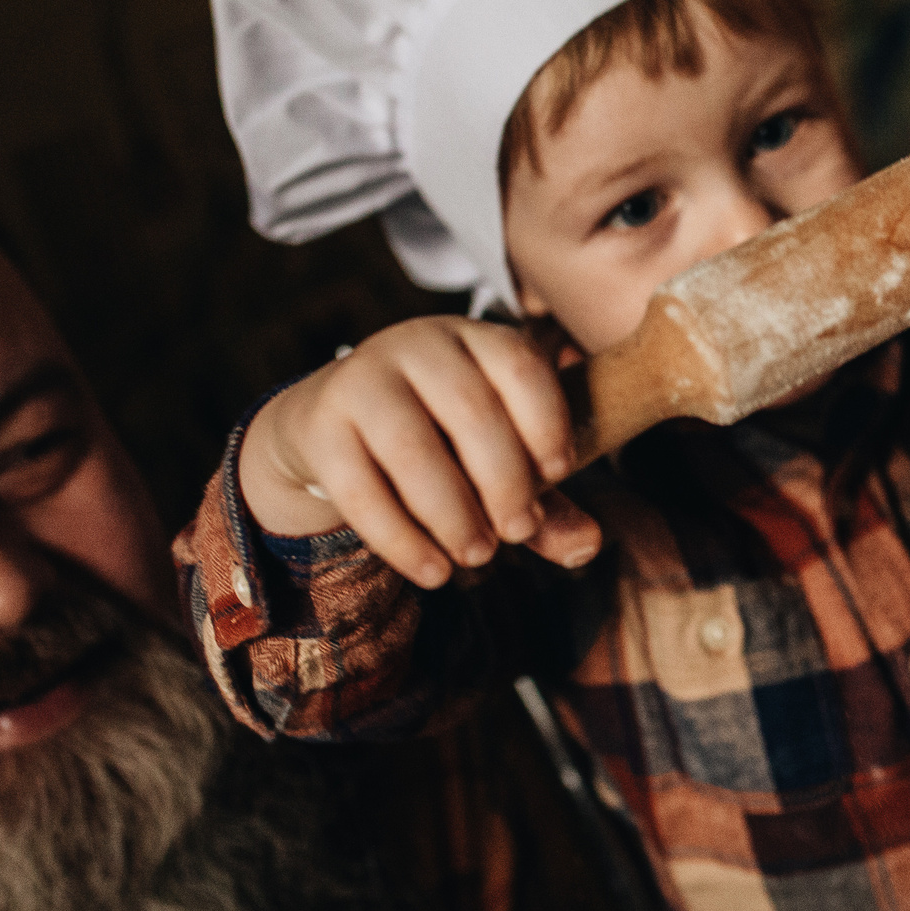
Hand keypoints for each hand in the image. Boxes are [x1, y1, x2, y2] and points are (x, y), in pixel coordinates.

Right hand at [239, 317, 602, 587]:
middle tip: (519, 532)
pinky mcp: (321, 427)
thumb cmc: (439, 436)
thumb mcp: (494, 454)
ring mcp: (362, 381)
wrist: (332, 421)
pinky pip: (361, 489)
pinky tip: (433, 571)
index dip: (546, 420)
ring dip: (453, 514)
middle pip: (470, 411)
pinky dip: (401, 539)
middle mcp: (416, 346)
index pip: (518, 364)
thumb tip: (588, 547)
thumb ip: (544, 499)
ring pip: (412, 449)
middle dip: (504, 481)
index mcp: (473, 339)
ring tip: (478, 557)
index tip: (559, 473)